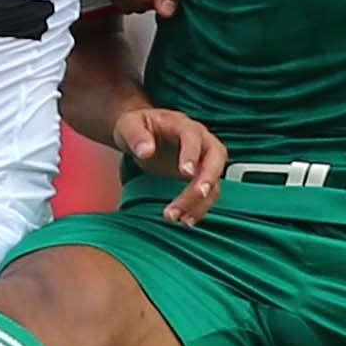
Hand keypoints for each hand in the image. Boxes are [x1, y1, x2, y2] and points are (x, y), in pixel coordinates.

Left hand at [115, 105, 226, 224]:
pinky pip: (209, 194)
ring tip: (179, 218)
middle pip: (216, 156)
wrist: (141, 133)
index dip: (192, 153)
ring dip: (200, 201)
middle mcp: (200, 140)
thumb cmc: (136, 126)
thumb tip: (146, 151)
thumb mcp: (128, 125)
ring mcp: (203, 159)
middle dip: (208, 178)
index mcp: (181, 124)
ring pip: (214, 180)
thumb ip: (135, 136)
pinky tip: (185, 221)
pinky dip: (200, 209)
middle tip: (198, 195)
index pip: (193, 136)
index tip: (186, 172)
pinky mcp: (200, 176)